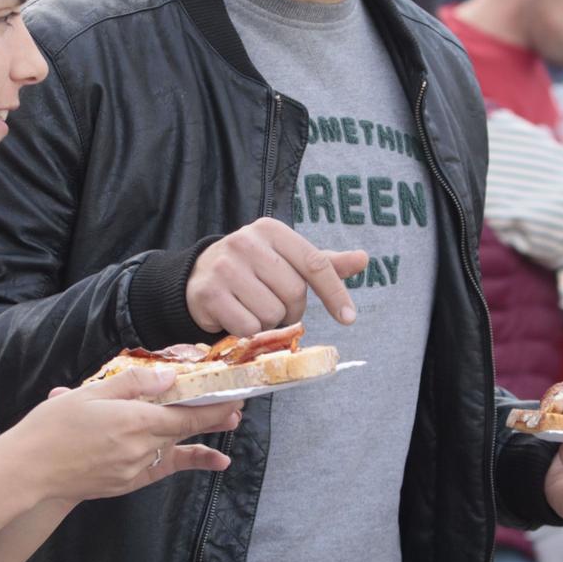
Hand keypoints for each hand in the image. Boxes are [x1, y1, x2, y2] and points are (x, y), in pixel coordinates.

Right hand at [4, 366, 240, 503]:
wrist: (27, 472)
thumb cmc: (51, 428)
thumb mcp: (89, 394)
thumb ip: (133, 383)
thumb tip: (169, 377)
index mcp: (133, 421)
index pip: (186, 413)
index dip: (215, 406)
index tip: (237, 396)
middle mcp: (140, 448)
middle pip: (185, 430)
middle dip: (212, 418)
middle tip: (237, 407)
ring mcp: (134, 469)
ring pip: (174, 448)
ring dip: (199, 436)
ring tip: (226, 426)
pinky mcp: (126, 483)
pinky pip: (164, 469)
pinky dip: (187, 461)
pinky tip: (211, 460)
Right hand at [187, 217, 368, 336]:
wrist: (199, 276)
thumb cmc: (253, 269)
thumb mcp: (287, 260)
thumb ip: (324, 263)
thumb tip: (364, 258)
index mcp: (272, 230)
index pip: (315, 264)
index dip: (335, 293)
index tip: (349, 318)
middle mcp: (247, 242)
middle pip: (294, 293)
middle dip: (291, 309)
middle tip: (275, 305)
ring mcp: (225, 267)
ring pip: (271, 313)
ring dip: (268, 322)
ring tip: (253, 308)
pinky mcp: (209, 293)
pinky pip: (247, 327)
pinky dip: (247, 331)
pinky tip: (236, 316)